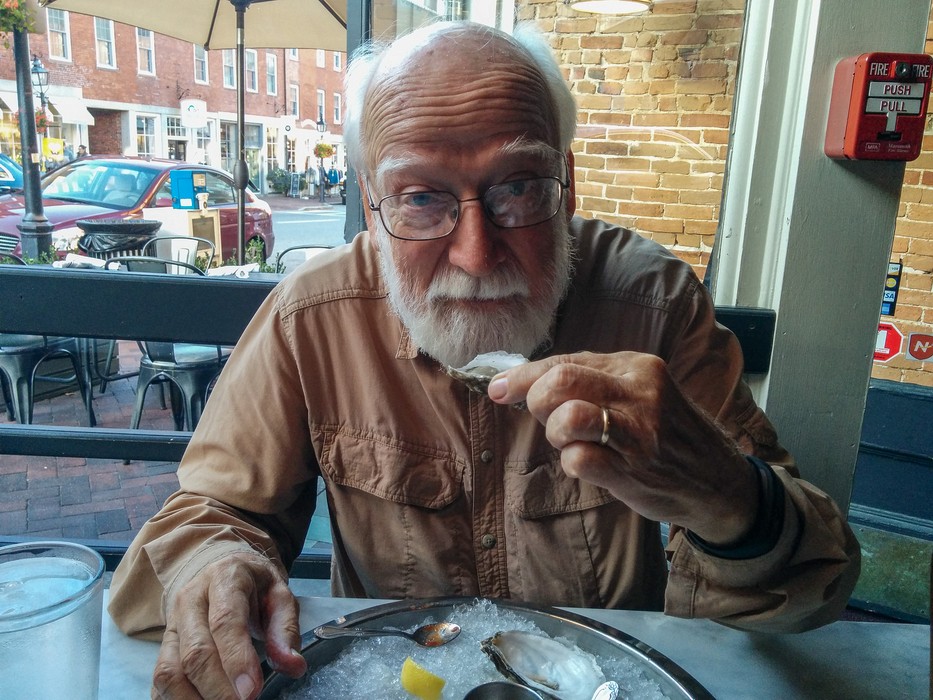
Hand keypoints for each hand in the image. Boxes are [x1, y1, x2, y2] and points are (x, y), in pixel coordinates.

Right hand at [151, 551, 306, 698]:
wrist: (224, 569)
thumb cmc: (254, 586)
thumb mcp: (279, 595)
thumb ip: (286, 630)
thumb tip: (293, 666)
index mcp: (224, 579)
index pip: (225, 621)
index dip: (236, 659)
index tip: (251, 691)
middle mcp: (190, 600)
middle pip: (194, 652)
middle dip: (217, 688)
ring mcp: (172, 624)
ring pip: (169, 670)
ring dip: (194, 698)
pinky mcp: (164, 646)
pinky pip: (160, 680)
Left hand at [487, 351, 757, 544]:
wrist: (718, 480)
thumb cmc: (666, 433)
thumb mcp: (640, 393)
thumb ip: (593, 382)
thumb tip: (529, 380)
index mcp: (636, 366)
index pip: (566, 360)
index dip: (523, 374)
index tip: (498, 387)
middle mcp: (640, 393)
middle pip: (561, 381)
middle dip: (534, 397)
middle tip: (542, 415)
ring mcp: (639, 432)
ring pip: (568, 417)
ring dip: (555, 431)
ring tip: (567, 440)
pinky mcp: (635, 469)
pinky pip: (579, 460)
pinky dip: (572, 462)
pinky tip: (587, 464)